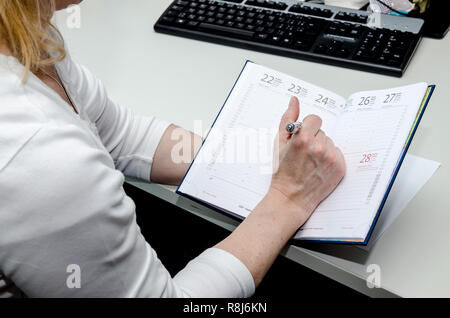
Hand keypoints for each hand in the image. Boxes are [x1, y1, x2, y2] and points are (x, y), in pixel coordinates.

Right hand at [269, 96, 345, 226]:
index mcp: (303, 139)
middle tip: (303, 155)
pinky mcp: (340, 167)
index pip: (314, 119)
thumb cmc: (282, 172)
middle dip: (313, 139)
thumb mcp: (279, 143)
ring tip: (311, 162)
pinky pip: (337, 153)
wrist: (291, 197)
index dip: (307, 128)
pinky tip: (319, 168)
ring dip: (322, 149)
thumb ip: (287, 119)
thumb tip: (294, 101)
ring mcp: (331, 158)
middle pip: (322, 132)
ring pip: (330, 142)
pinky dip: (330, 159)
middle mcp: (319, 147)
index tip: (302, 138)